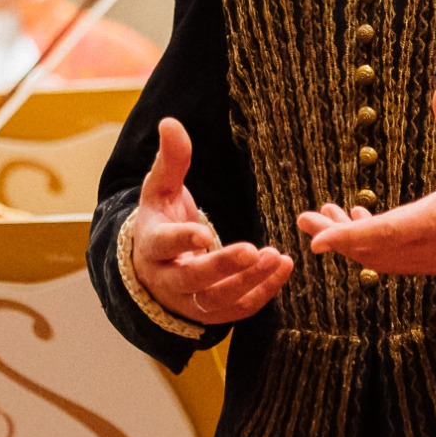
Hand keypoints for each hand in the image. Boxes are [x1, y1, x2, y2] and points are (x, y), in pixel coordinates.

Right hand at [128, 118, 293, 324]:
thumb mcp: (160, 190)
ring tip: (277, 257)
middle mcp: (168, 279)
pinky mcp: (212, 314)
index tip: (203, 233)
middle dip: (223, 266)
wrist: (153, 268)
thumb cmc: (161, 221)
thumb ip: (170, 160)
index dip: (182, 240)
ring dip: (250, 281)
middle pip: (194, 279)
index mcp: (152, 245)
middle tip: (253, 250)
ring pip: (219, 299)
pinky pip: (239, 309)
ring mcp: (190, 301)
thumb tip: (170, 122)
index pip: (164, 244)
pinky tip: (283, 268)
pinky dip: (263, 292)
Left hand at [303, 78, 435, 277]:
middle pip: (372, 250)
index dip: (349, 237)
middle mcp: (431, 246)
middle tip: (305, 217)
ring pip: (380, 258)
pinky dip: (371, 245)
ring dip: (351, 240)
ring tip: (326, 213)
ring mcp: (433, 260)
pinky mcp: (435, 263)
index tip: (317, 241)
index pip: (386, 233)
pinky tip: (360, 218)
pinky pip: (394, 260)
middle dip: (335, 235)